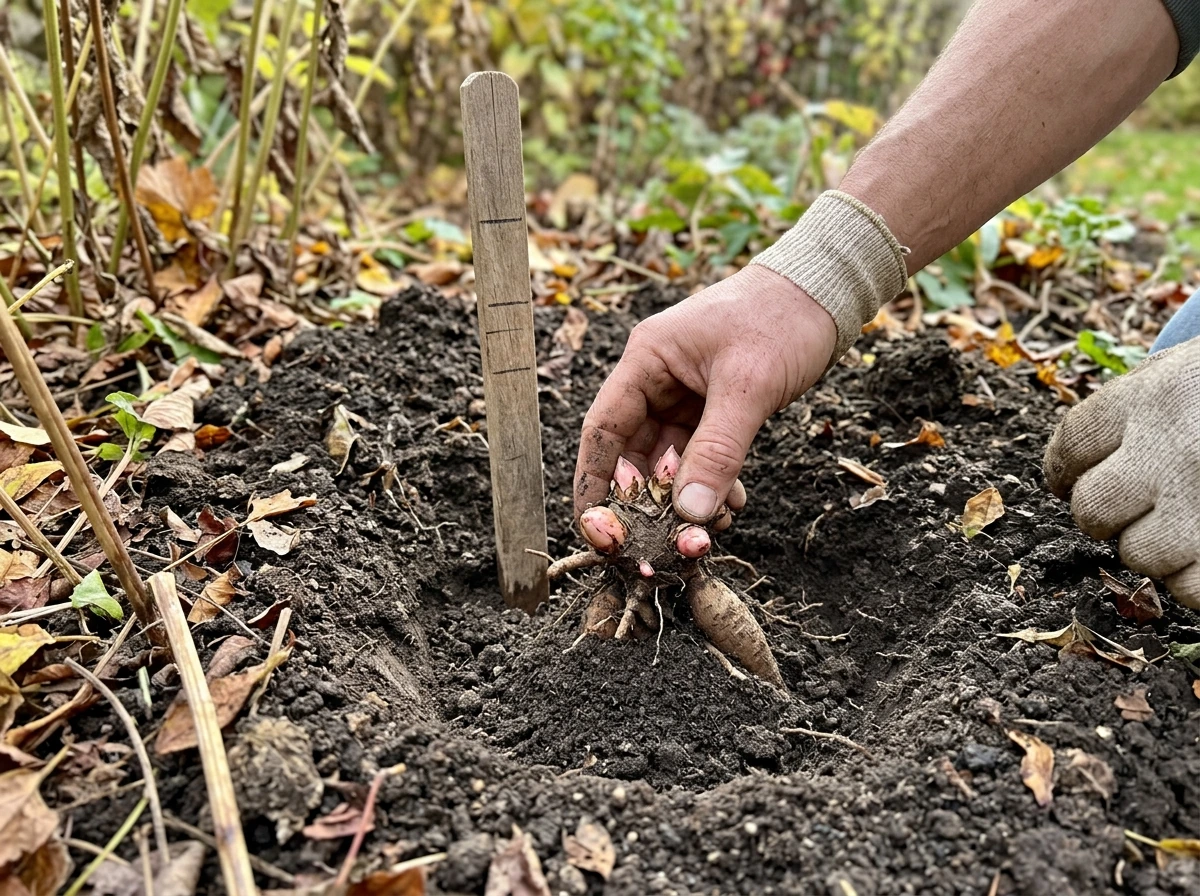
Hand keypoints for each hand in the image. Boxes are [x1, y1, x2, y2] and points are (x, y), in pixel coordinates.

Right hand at [574, 265, 838, 524]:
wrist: (826, 290)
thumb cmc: (782, 318)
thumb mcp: (748, 387)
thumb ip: (718, 453)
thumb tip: (690, 516)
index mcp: (647, 362)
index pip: (604, 432)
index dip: (595, 485)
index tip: (601, 533)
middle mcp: (657, 381)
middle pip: (634, 455)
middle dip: (647, 506)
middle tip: (663, 547)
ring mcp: (685, 396)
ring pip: (669, 463)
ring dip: (683, 501)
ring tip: (706, 532)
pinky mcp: (713, 409)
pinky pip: (700, 458)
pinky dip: (711, 485)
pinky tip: (732, 505)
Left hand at [1044, 336, 1199, 607]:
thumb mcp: (1194, 374)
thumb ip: (1138, 412)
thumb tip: (1072, 473)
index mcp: (1159, 396)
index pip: (1073, 444)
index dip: (1063, 469)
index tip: (1066, 481)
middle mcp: (1176, 450)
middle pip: (1092, 509)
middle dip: (1108, 515)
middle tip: (1138, 508)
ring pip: (1141, 557)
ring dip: (1161, 550)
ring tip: (1195, 525)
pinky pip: (1194, 591)